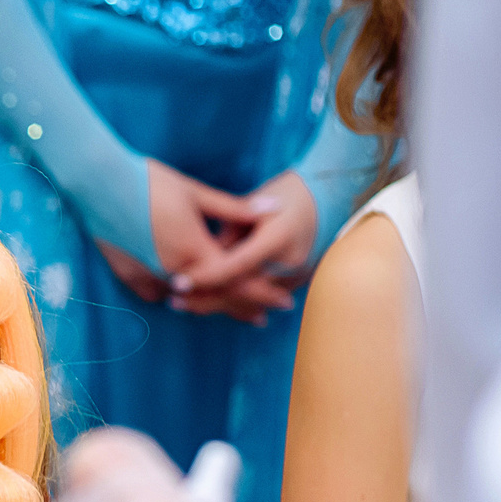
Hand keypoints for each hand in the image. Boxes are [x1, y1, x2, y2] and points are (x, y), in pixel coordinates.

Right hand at [100, 162, 301, 323]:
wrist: (98, 183)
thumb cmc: (148, 181)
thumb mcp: (196, 193)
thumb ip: (235, 209)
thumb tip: (274, 209)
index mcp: (195, 251)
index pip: (239, 282)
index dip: (264, 294)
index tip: (284, 303)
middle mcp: (173, 272)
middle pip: (216, 298)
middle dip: (241, 308)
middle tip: (261, 317)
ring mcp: (148, 276)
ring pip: (188, 300)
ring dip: (211, 304)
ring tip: (229, 309)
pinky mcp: (129, 275)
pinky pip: (160, 292)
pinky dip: (177, 295)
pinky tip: (184, 296)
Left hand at [171, 167, 317, 321]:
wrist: (327, 199)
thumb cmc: (283, 195)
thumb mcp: (252, 206)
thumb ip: (228, 233)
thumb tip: (201, 259)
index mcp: (279, 236)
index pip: (236, 265)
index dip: (206, 276)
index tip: (177, 281)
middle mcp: (290, 261)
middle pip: (241, 290)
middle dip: (206, 299)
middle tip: (173, 302)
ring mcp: (296, 275)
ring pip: (249, 299)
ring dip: (217, 304)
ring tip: (184, 306)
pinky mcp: (295, 283)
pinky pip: (260, 297)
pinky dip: (234, 302)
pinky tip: (208, 305)